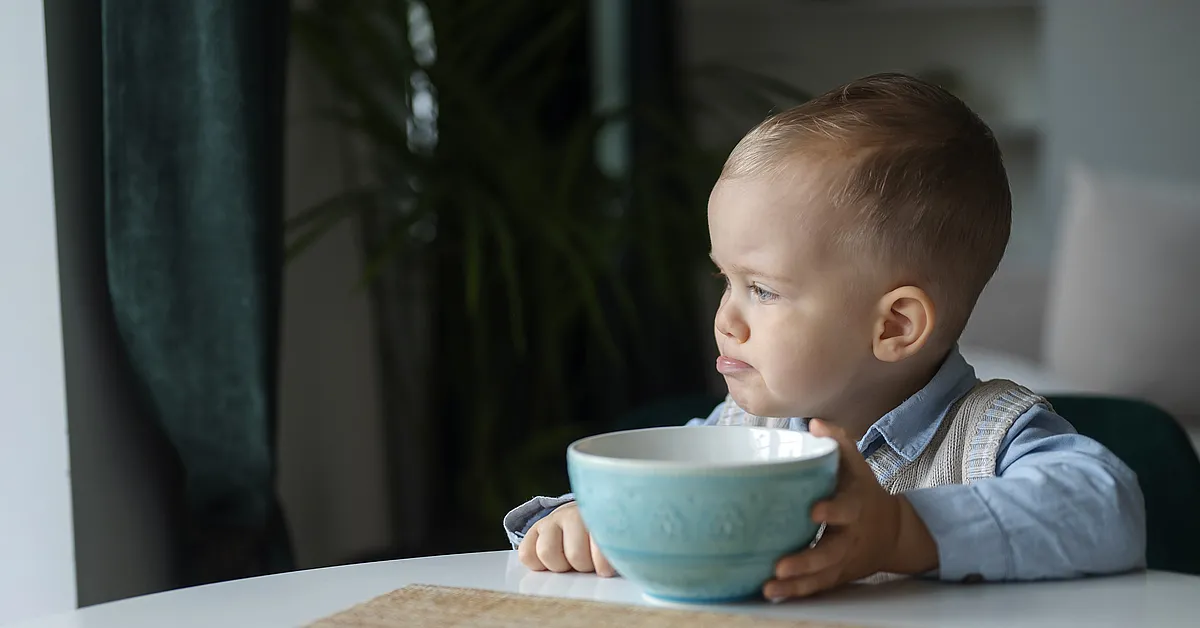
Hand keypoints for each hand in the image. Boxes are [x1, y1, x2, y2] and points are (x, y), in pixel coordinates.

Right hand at [518, 502, 616, 576]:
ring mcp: (553, 519)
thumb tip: (628, 568)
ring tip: (572, 564)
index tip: (607, 570)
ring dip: (561, 565)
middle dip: (583, 566)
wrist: (591, 513)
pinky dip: (538, 563)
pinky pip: (527, 553)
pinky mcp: (536, 528)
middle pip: (575, 554)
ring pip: (547, 552)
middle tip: (590, 564)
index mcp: (600, 515)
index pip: (601, 543)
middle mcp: (574, 513)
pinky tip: (554, 561)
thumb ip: (620, 551)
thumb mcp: (618, 540)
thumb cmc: (606, 534)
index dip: (605, 563)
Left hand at [763, 419, 937, 599]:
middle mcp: (850, 536)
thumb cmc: (864, 493)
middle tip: (781, 566)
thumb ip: (839, 444)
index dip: (833, 510)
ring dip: (796, 583)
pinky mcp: (837, 575)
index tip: (814, 511)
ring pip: (822, 575)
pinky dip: (797, 592)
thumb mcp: (858, 467)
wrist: (894, 532)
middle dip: (807, 560)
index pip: (846, 508)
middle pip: (831, 552)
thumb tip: (815, 423)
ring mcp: (844, 559)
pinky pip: (817, 587)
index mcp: (856, 507)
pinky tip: (772, 594)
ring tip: (770, 586)